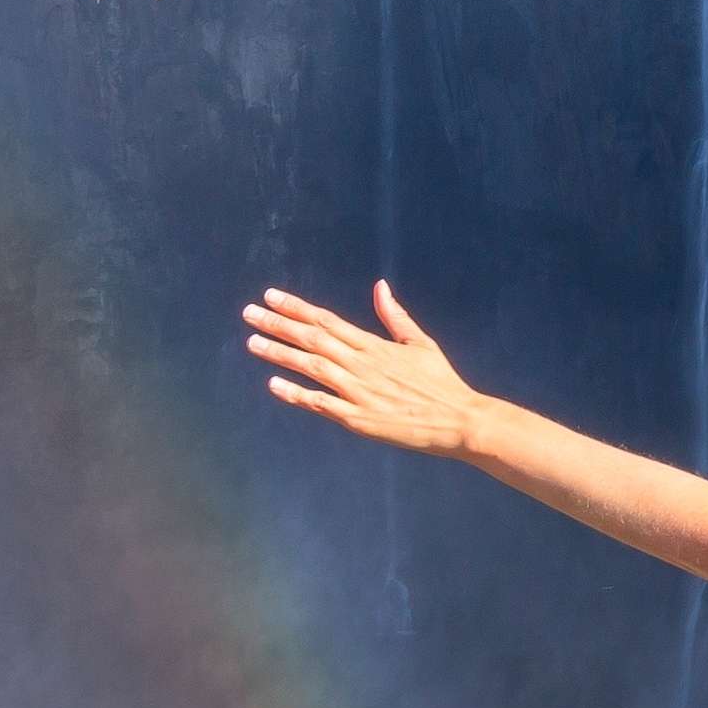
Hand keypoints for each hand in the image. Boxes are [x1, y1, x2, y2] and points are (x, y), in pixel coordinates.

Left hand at [246, 281, 482, 455]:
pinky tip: (273, 385)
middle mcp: (362, 364)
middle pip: (313, 339)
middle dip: (279, 324)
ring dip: (280, 354)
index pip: (327, 320)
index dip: (297, 308)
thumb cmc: (440, 382)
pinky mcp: (358, 419)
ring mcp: (358, 392)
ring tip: (252, 342)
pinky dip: (296, 394)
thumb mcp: (420, 343)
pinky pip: (321, 404)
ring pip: (312, 367)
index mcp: (375, 345)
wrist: (458, 420)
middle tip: (249, 312)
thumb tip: (380, 286)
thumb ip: (395, 316)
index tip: (271, 296)